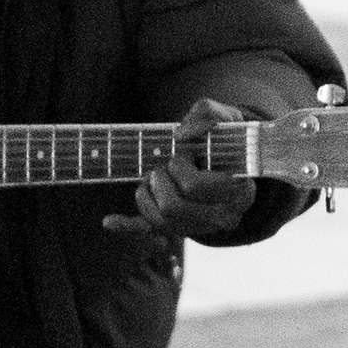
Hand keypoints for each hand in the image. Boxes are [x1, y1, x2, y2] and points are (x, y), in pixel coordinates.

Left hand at [104, 98, 257, 239]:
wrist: (232, 163)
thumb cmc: (228, 140)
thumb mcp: (227, 119)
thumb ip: (208, 115)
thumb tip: (181, 134)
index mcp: (237, 191)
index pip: (195, 187)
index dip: (181, 166)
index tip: (187, 154)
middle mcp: (222, 217)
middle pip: (173, 207)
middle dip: (162, 178)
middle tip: (169, 163)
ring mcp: (200, 226)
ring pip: (159, 219)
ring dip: (149, 191)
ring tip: (159, 174)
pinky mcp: (179, 228)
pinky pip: (149, 232)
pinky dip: (127, 226)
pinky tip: (109, 221)